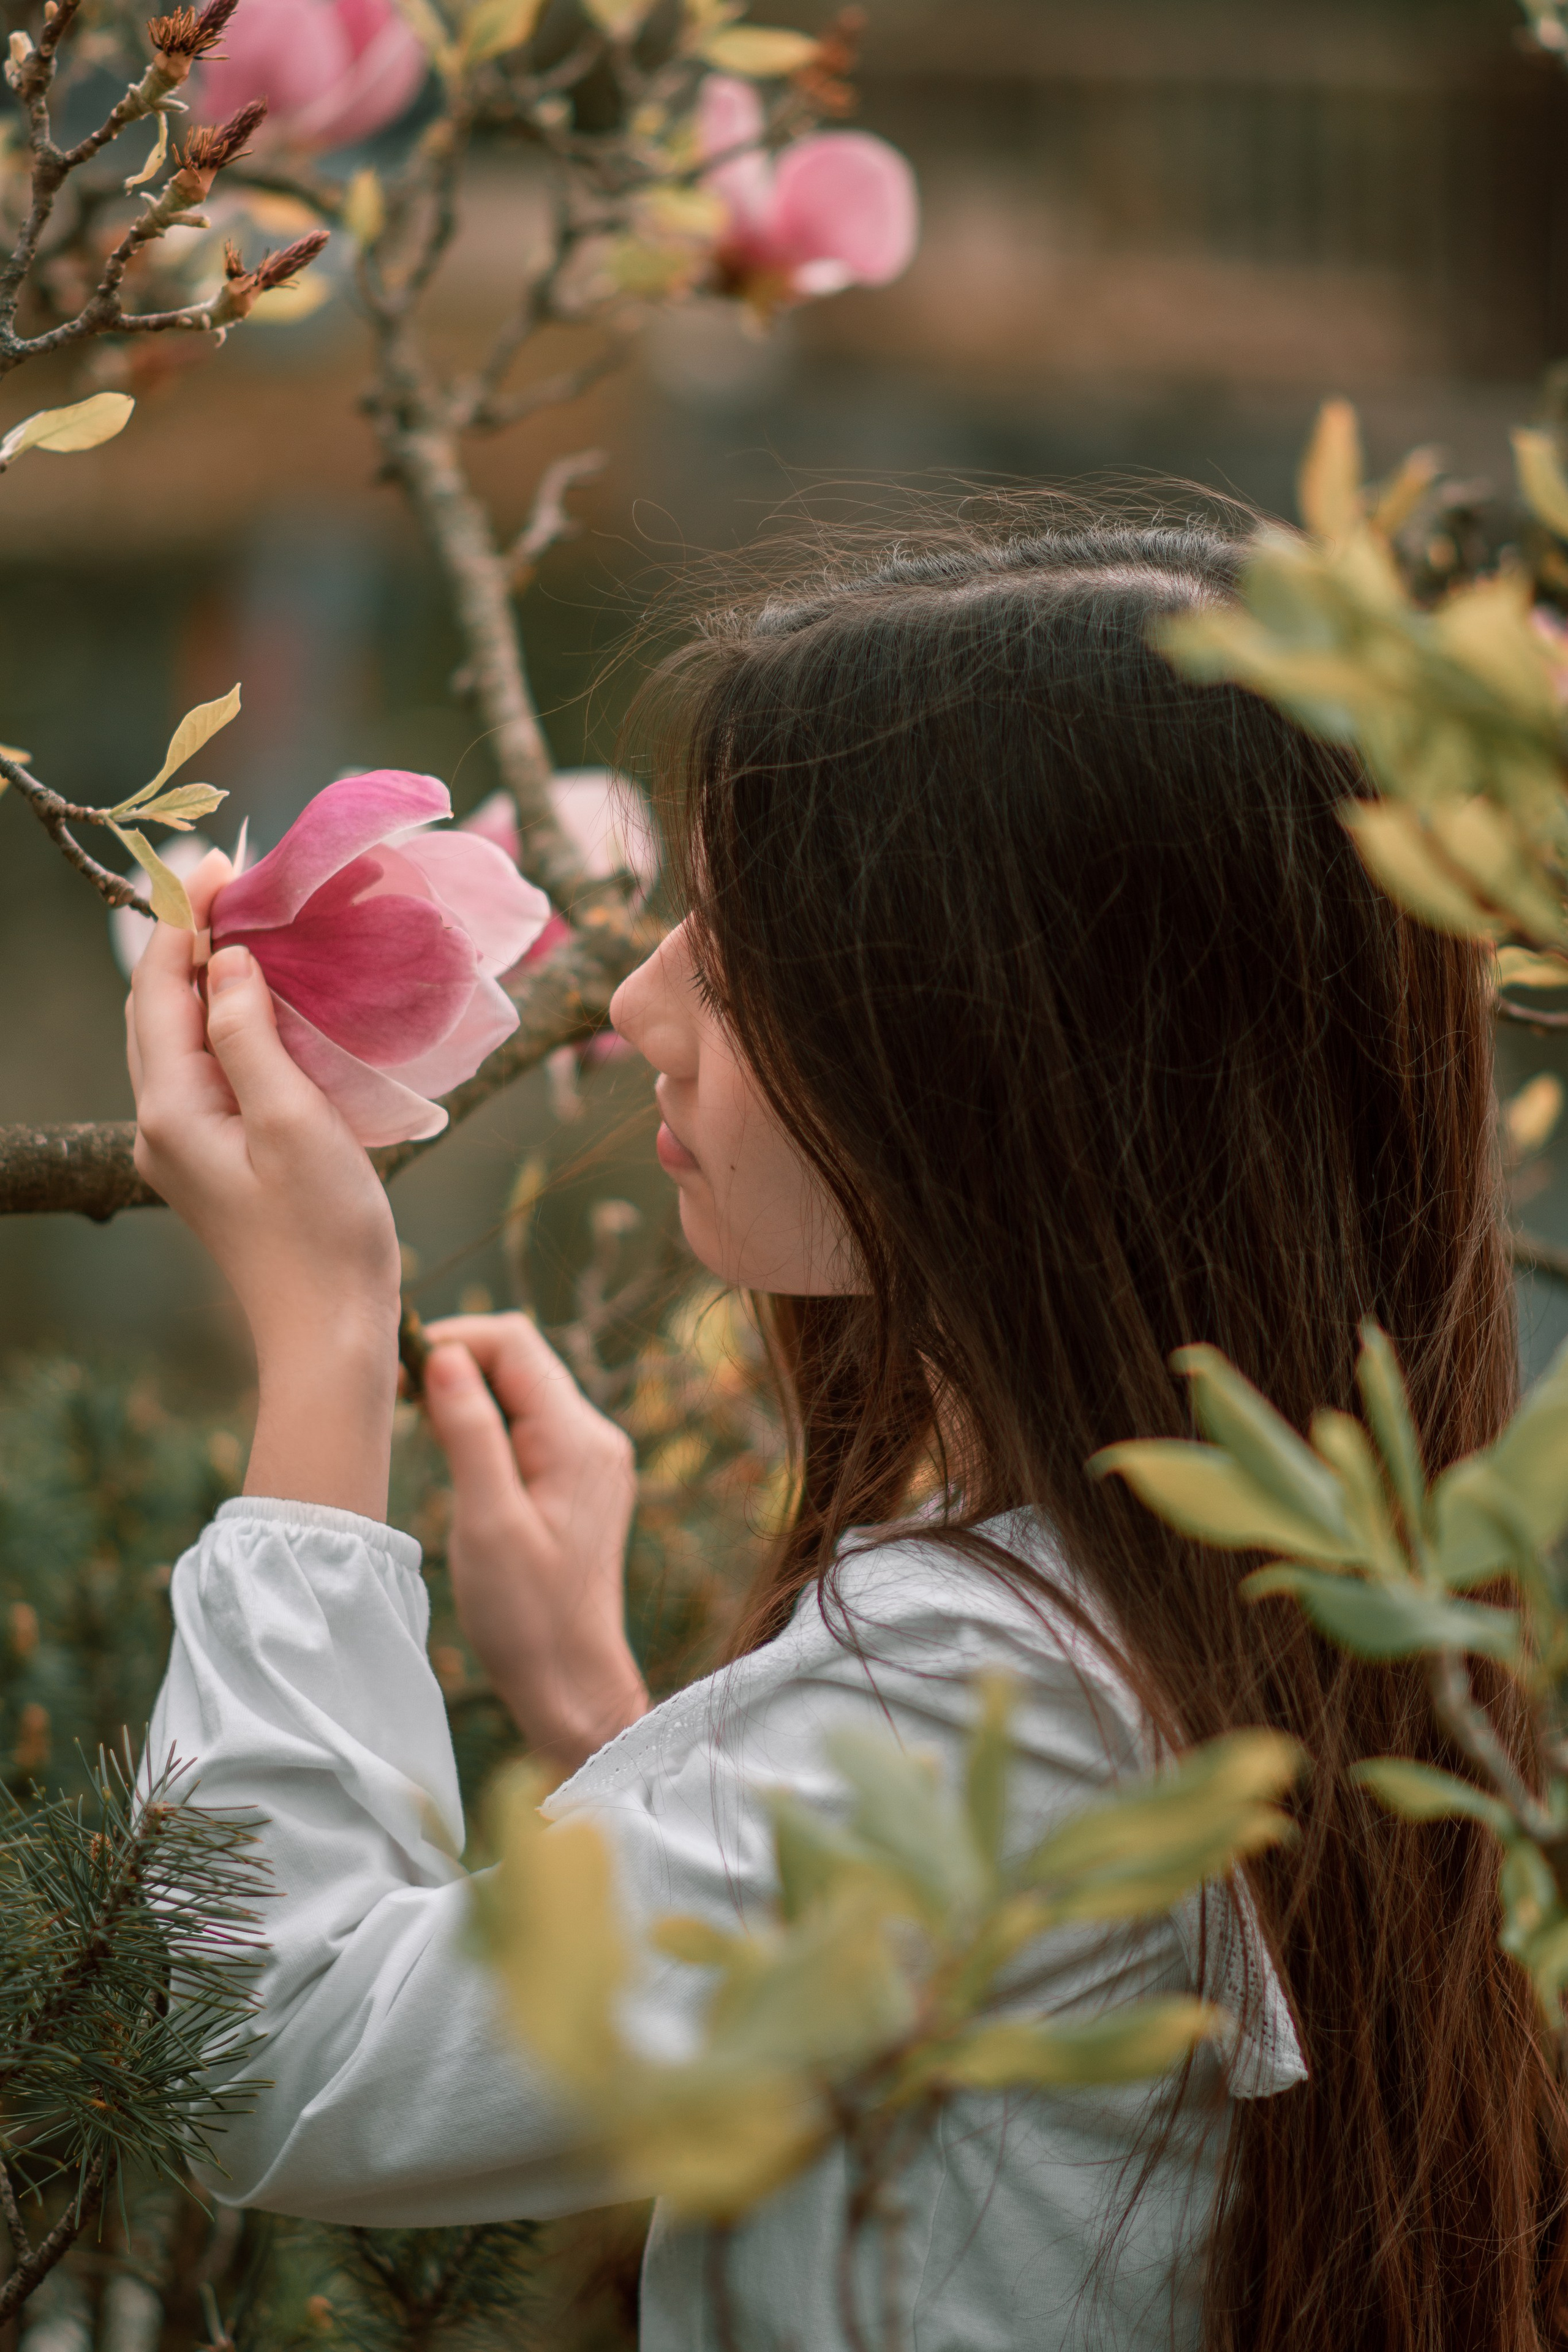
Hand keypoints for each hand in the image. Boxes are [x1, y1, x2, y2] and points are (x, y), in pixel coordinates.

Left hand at [127, 854, 402, 1517]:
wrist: (329, 1331)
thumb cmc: (322, 1232)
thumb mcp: (294, 1120)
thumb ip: (250, 1035)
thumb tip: (225, 962)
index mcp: (171, 1109)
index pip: (161, 989)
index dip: (186, 920)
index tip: (223, 863)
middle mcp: (162, 1125)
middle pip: (159, 1009)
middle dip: (190, 940)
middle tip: (239, 883)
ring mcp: (187, 1148)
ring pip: (182, 1040)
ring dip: (210, 980)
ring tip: (256, 929)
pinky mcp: (218, 1163)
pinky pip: (210, 1072)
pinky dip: (231, 1025)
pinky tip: (270, 1008)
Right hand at [421, 1314, 647, 1773]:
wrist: (572, 1681)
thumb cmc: (526, 1615)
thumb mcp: (487, 1521)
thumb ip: (470, 1432)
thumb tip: (445, 1356)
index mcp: (578, 1439)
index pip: (513, 1342)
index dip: (453, 1341)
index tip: (401, 1376)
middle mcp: (596, 1436)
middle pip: (520, 1360)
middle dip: (459, 1366)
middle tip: (405, 1406)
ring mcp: (592, 1458)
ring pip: (522, 1391)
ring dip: (471, 1397)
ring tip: (425, 1435)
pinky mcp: (580, 1481)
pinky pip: (530, 1425)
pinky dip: (488, 1427)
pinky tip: (459, 1462)